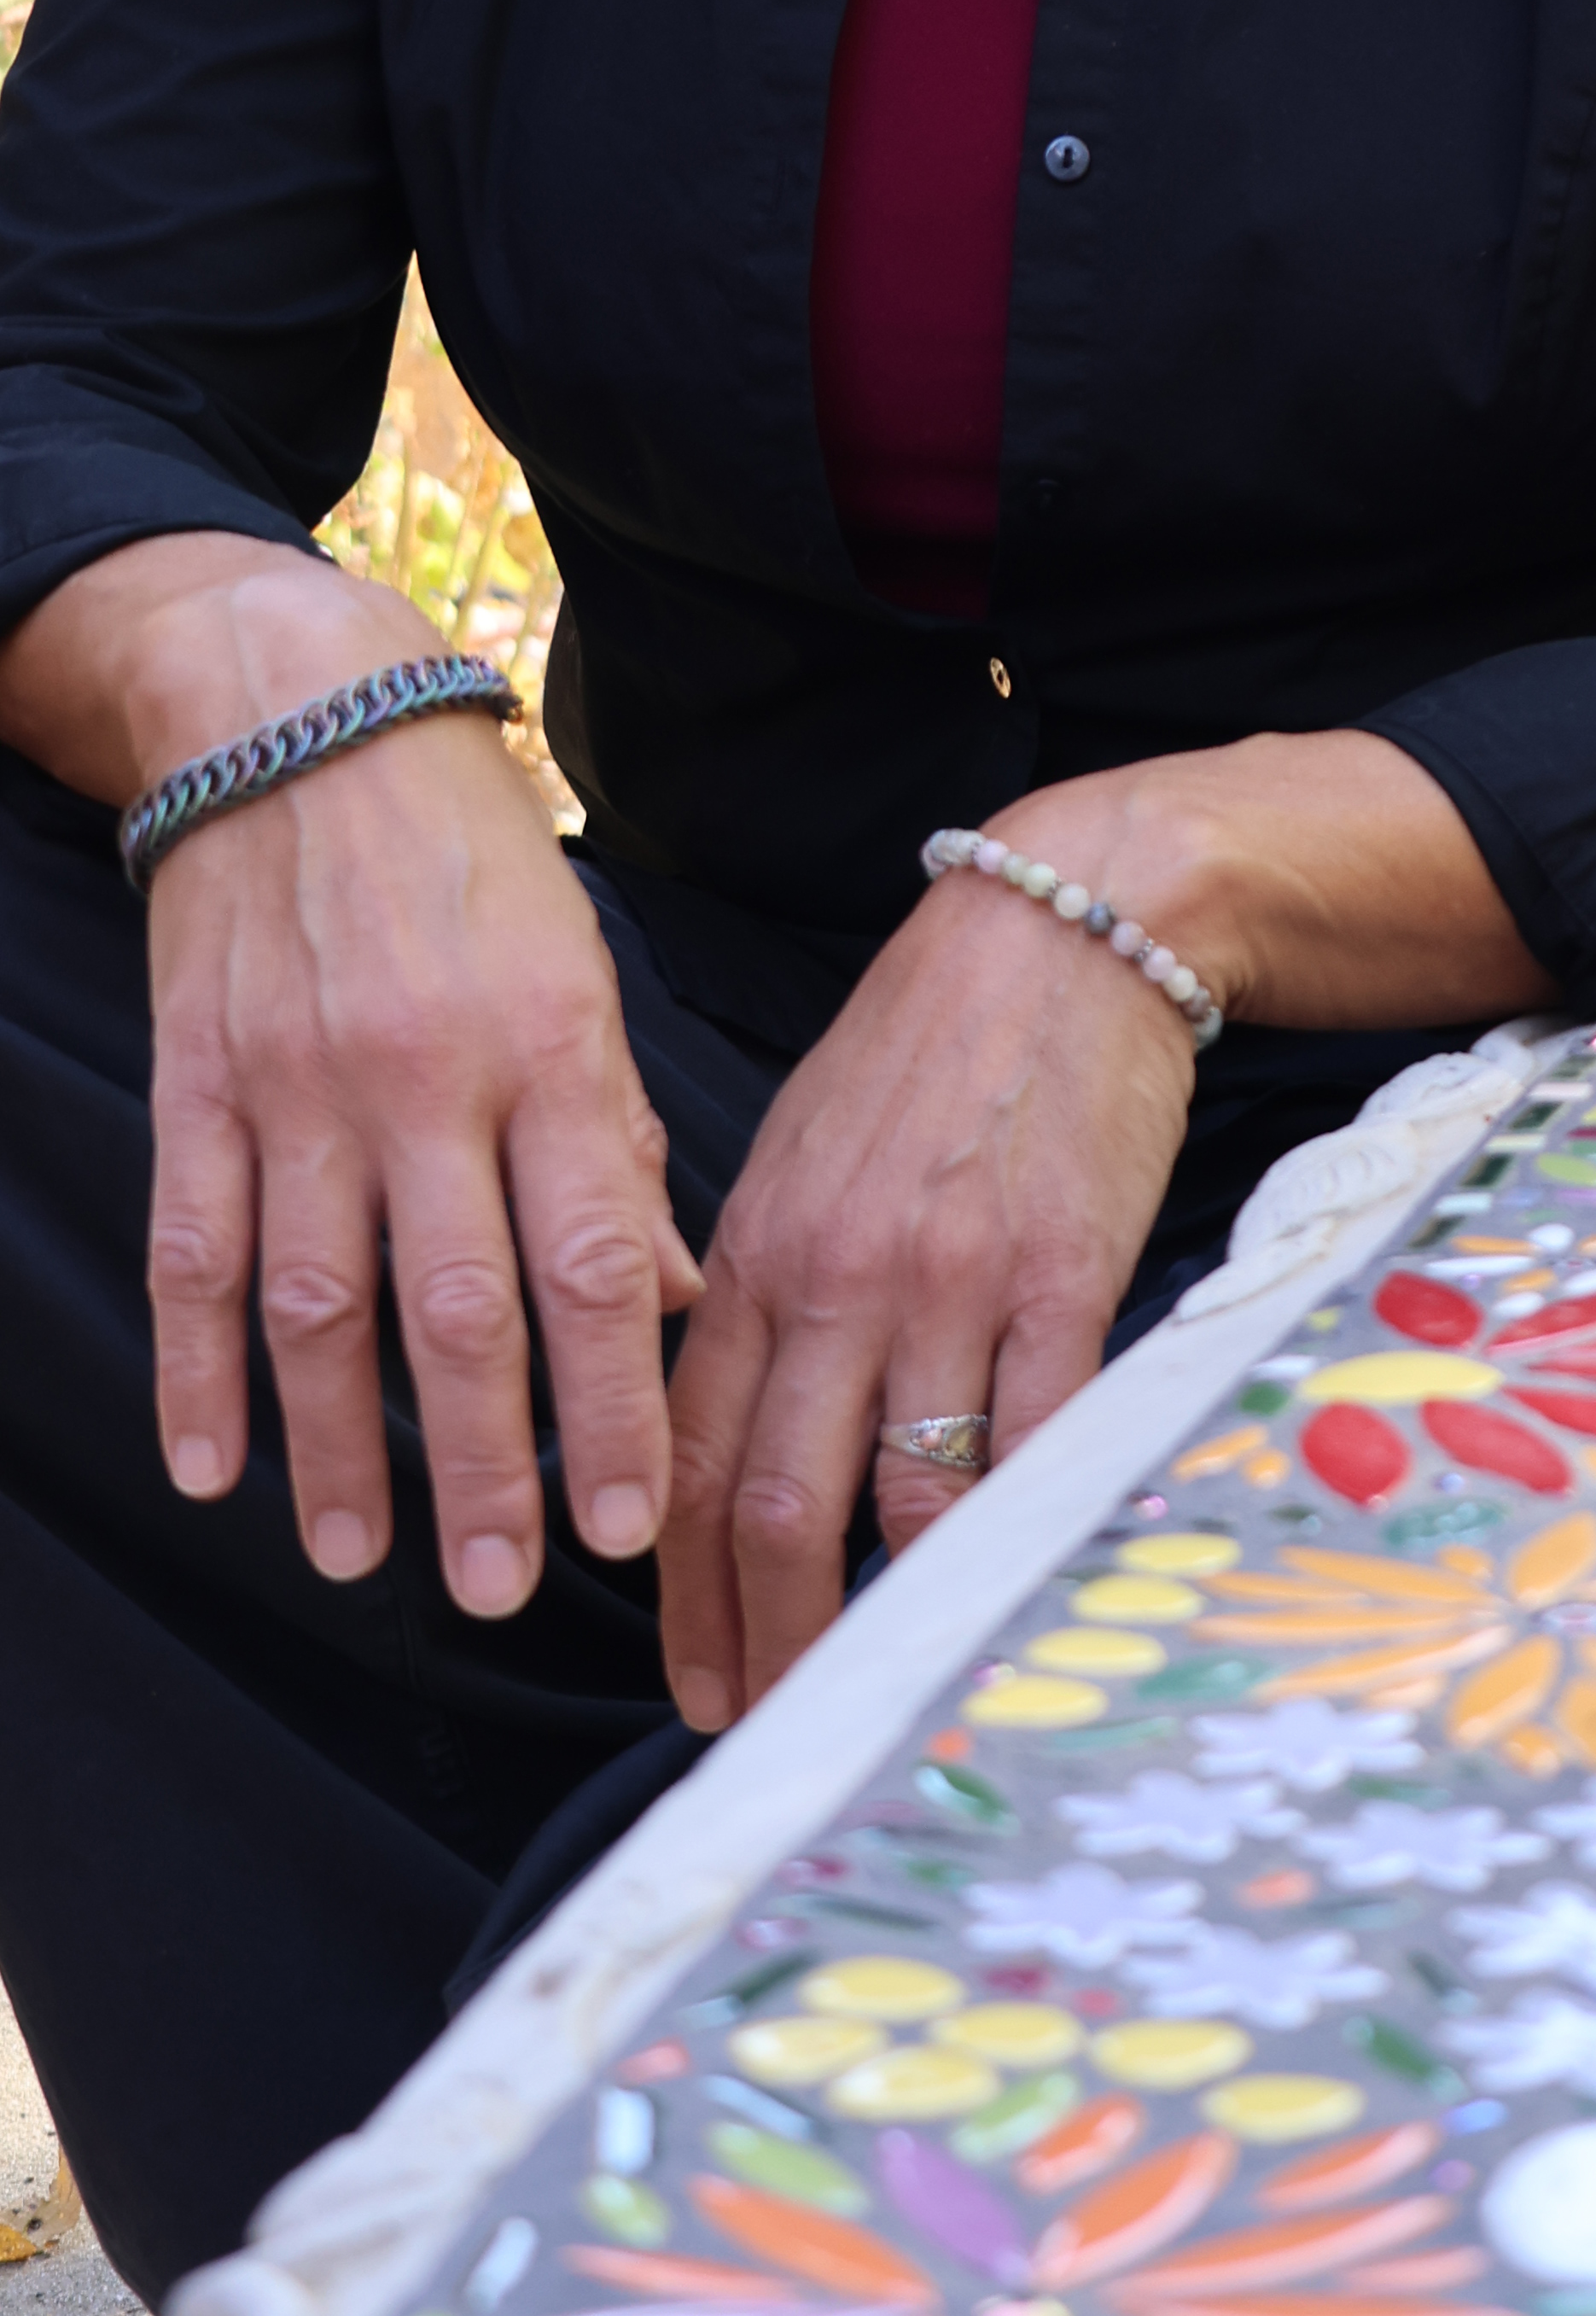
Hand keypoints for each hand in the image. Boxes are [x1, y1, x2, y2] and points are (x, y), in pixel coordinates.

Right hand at [0, 535, 698, 1613]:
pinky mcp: (199, 1084)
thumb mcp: (587, 977)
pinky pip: (194, 1250)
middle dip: (483, 1465)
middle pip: (459, 1308)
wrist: (302, 722)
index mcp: (551, 1051)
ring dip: (337, 1448)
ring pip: (319, 1302)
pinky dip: (197, 1368)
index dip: (610, 1407)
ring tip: (363, 1561)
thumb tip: (681, 1307)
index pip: (594, 1264)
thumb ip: (625, 1145)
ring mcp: (300, 1086)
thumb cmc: (474, 865)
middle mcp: (428, 1078)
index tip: (627, 1529)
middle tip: (497, 1592)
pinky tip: (213, 1467)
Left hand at [653, 728, 1548, 1730]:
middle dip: (764, 1635)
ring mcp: (949, 1284)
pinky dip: (1013, 1537)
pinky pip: (1031, 1442)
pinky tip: (1008, 1602)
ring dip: (884, 1618)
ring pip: (898, 1496)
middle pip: (775, 1500)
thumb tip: (736, 1408)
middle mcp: (836, 1278)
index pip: (687, 1451)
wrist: (1065, 930)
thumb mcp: (803, 1152)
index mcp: (759, 1252)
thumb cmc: (931, 1045)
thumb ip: (765, 1281)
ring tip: (884, 1695)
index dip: (681, 1588)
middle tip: (769, 1725)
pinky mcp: (1063, 1280)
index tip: (690, 1677)